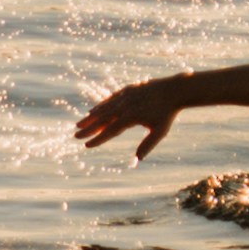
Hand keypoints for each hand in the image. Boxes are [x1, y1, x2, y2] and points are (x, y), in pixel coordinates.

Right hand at [75, 76, 189, 159]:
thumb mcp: (159, 132)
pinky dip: (100, 106)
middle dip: (88, 128)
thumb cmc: (167, 113)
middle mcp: (125, 106)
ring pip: (104, 108)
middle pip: (102, 119)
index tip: (87, 145)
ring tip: (79, 125)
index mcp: (131, 117)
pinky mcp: (127, 90)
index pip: (110, 130)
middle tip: (75, 136)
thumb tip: (137, 159)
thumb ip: (148, 145)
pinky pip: (110, 99)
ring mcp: (125, 96)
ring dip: (91, 117)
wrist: (173, 90)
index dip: (98, 138)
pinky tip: (93, 111)